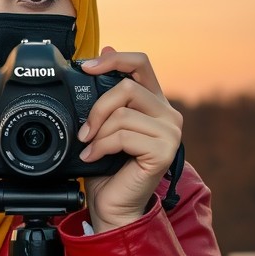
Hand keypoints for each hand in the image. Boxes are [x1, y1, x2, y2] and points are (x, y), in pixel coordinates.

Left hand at [77, 47, 181, 233]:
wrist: (113, 206)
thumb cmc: (107, 168)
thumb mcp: (102, 124)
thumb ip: (106, 93)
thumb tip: (104, 49)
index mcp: (154, 102)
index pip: (140, 63)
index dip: (114, 58)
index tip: (86, 66)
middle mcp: (167, 114)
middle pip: (127, 87)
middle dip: (98, 108)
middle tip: (84, 131)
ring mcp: (170, 132)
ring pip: (123, 113)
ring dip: (98, 133)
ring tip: (90, 149)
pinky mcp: (165, 149)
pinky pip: (124, 135)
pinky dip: (101, 147)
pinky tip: (94, 158)